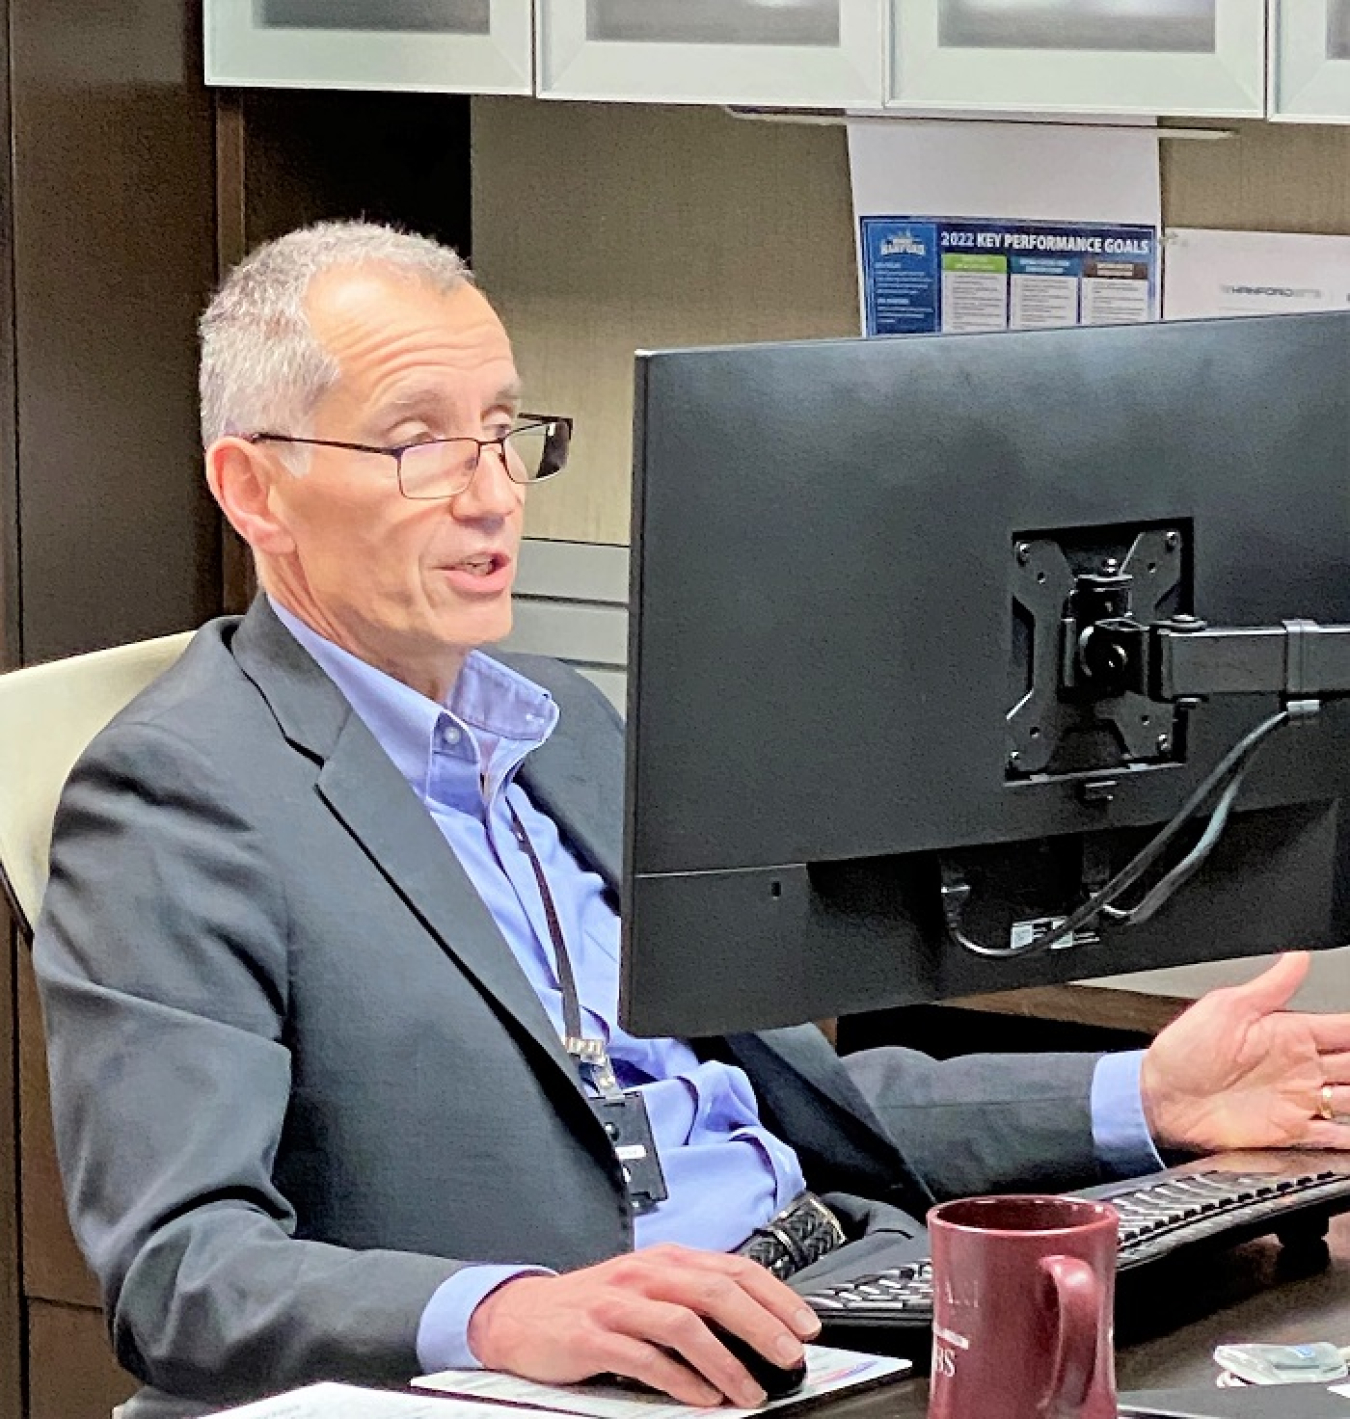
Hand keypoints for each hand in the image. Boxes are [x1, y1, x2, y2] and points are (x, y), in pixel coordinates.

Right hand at [465, 1244, 820, 1406]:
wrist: (522, 1314)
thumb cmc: (593, 1306)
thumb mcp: (647, 1290)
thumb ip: (692, 1299)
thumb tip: (755, 1326)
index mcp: (665, 1259)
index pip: (733, 1268)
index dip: (775, 1296)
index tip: (805, 1326)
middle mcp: (645, 1273)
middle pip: (715, 1290)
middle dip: (761, 1324)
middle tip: (790, 1356)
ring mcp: (618, 1304)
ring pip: (685, 1323)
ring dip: (725, 1360)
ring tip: (750, 1390)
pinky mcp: (594, 1336)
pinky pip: (644, 1357)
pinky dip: (679, 1379)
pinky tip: (701, 1398)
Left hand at [1140, 951, 1349, 1153]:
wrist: (1159, 1099)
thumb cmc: (1181, 1051)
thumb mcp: (1226, 1008)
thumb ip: (1268, 986)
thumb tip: (1298, 956)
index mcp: (1289, 1033)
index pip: (1344, 1028)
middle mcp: (1300, 1066)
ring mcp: (1298, 1100)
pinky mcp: (1291, 1131)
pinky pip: (1333, 1137)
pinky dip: (1349, 1138)